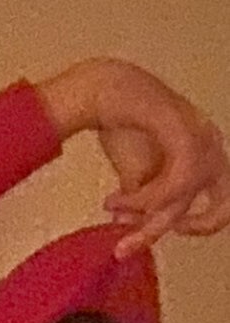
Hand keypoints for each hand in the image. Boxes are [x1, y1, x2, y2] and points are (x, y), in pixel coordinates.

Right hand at [38, 59, 229, 257]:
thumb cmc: (122, 123)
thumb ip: (141, 202)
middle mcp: (211, 143)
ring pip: (184, 198)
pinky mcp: (183, 134)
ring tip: (112, 206)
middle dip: (201, 225)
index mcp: (206, 151)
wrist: (104, 90)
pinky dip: (143, 199)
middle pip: (227, 200)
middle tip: (168, 232)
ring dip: (145, 213)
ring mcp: (200, 137)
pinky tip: (117, 200)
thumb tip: (130, 227)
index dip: (202, 222)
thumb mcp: (135, 173)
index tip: (170, 229)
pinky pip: (173, 185)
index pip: (220, 197)